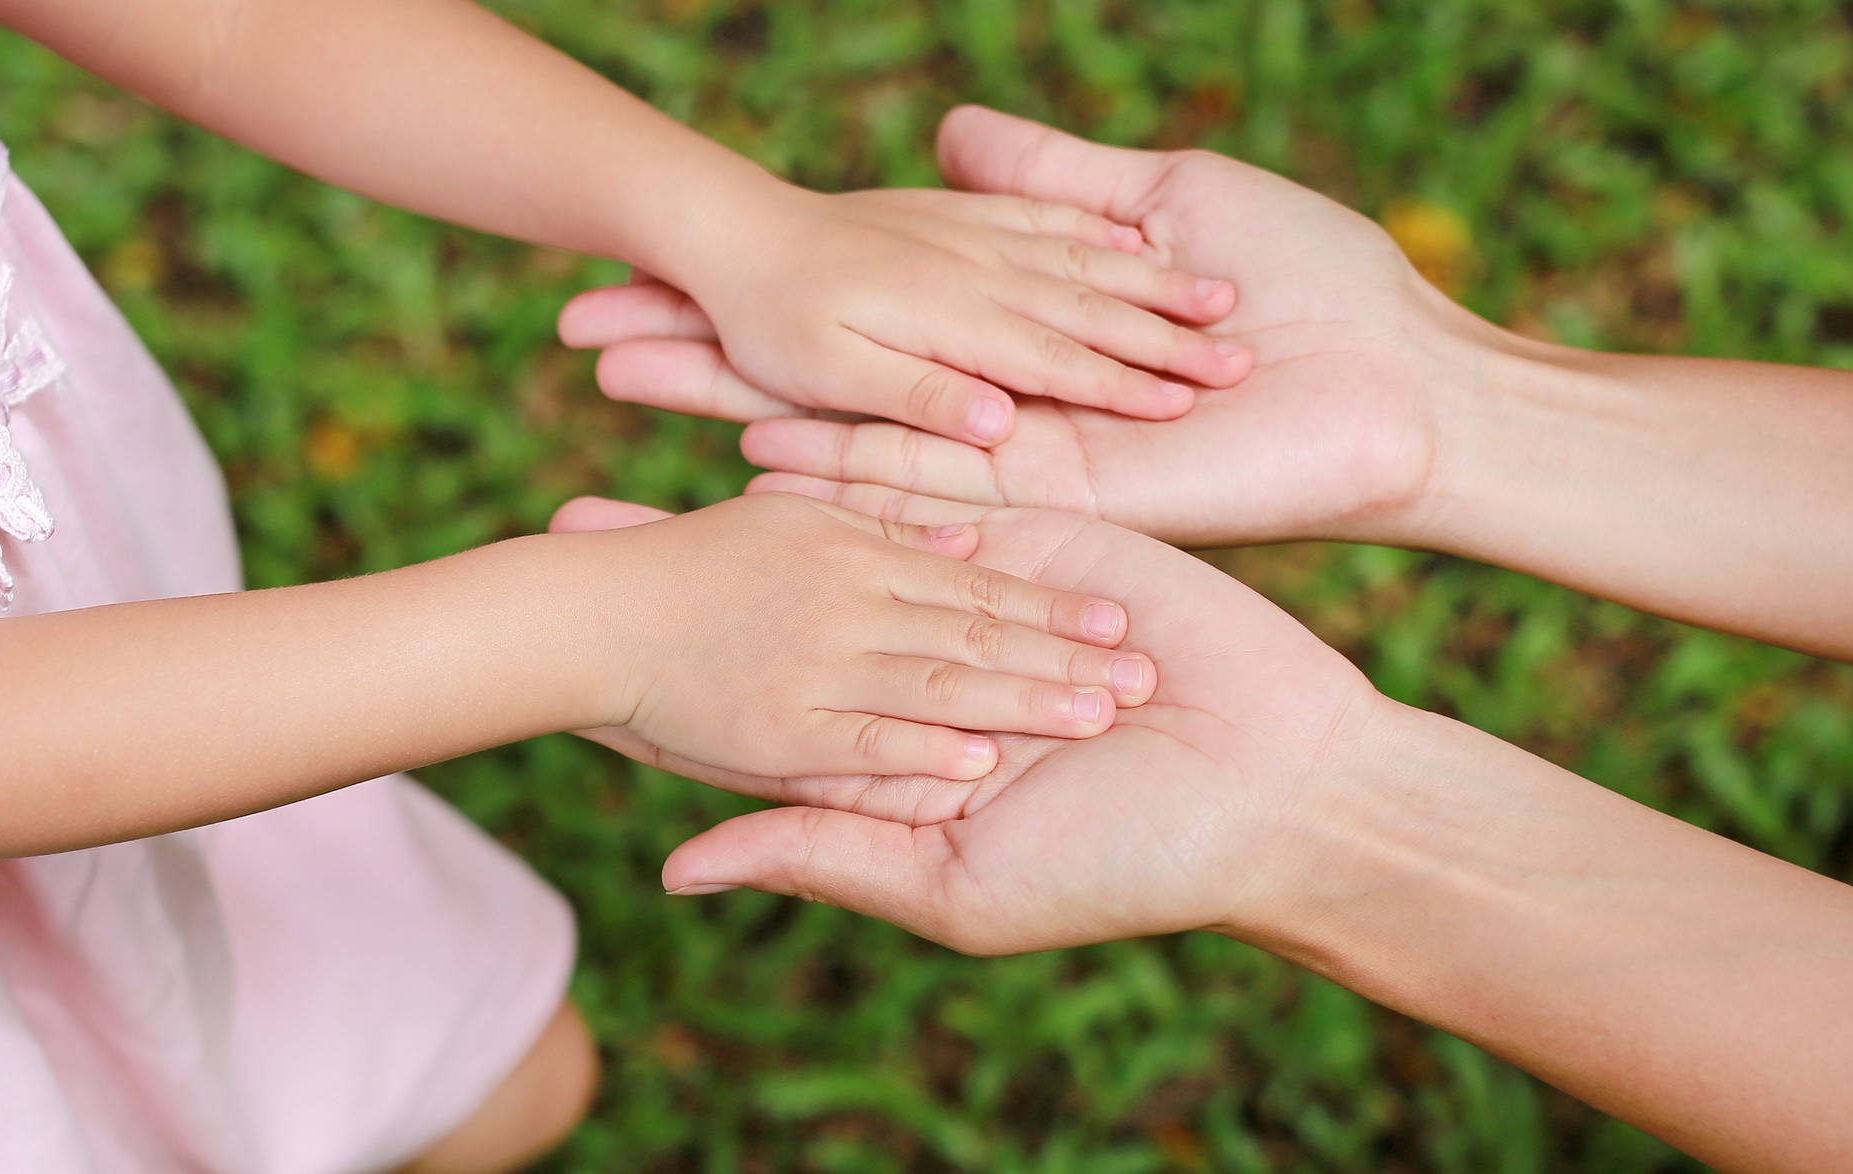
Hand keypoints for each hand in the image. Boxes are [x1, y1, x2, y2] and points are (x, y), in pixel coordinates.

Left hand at [555, 494, 1381, 953]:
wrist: (1279, 790)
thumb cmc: (1126, 864)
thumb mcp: (959, 888)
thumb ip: (825, 853)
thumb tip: (675, 869)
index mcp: (896, 749)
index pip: (758, 699)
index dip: (667, 663)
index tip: (573, 622)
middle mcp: (922, 665)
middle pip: (782, 601)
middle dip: (687, 560)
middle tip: (577, 518)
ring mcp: (982, 592)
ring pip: (847, 527)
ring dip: (755, 479)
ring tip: (662, 439)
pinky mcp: (1046, 532)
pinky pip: (938, 482)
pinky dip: (862, 446)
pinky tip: (779, 407)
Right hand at [565, 107, 1509, 546]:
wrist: (1401, 377)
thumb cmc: (1305, 280)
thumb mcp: (1158, 206)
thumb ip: (1049, 184)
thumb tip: (954, 133)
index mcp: (1012, 335)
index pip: (852, 308)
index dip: (751, 290)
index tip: (645, 268)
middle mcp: (994, 405)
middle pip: (823, 376)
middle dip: (705, 352)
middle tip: (585, 333)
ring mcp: (1024, 458)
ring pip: (854, 431)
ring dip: (736, 407)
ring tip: (628, 379)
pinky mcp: (1067, 497)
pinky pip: (940, 475)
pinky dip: (847, 457)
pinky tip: (745, 444)